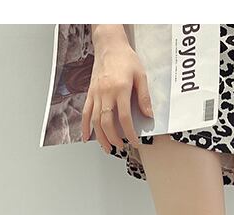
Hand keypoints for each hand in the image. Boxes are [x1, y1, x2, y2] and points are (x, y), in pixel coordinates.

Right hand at [82, 24, 153, 152]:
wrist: (109, 46)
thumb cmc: (126, 59)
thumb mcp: (141, 76)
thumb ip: (144, 97)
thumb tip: (148, 115)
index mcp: (120, 89)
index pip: (124, 117)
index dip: (129, 133)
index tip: (134, 142)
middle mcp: (106, 93)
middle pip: (106, 122)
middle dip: (114, 138)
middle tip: (121, 146)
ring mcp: (96, 94)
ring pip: (94, 120)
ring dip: (100, 137)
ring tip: (107, 148)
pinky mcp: (90, 93)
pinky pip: (85, 112)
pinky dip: (85, 127)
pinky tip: (87, 137)